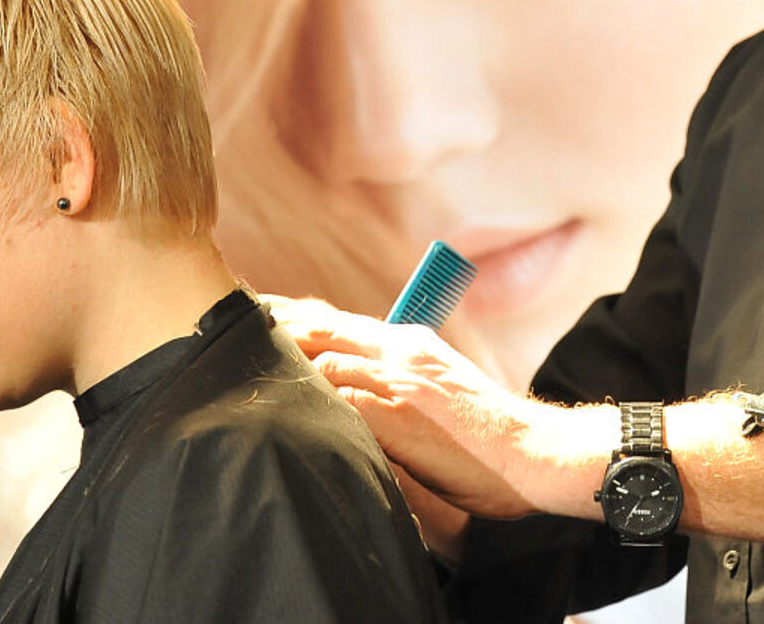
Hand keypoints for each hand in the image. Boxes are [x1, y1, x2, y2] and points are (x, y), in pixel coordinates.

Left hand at [268, 296, 609, 522]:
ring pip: (324, 357)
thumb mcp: (441, 388)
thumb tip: (356, 386)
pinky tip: (281, 403)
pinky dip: (310, 397)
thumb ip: (400, 379)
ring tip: (240, 360)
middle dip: (274, 323)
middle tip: (232, 322)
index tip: (257, 312)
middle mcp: (401, 351)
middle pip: (321, 327)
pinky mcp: (400, 411)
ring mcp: (399, 378)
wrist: (531, 450)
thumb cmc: (487, 432)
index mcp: (410, 343)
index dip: (293, 315)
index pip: (338, 320)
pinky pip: (341, 398)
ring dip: (283, 360)